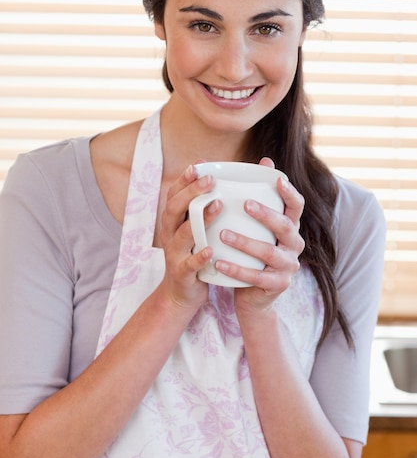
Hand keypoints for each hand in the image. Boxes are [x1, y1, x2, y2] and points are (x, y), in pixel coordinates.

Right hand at [159, 164, 221, 308]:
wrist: (182, 293)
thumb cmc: (195, 254)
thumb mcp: (196, 229)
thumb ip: (205, 208)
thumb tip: (226, 181)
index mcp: (173, 220)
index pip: (174, 194)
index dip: (185, 179)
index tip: (200, 164)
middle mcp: (170, 234)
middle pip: (175, 208)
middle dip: (192, 192)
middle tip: (211, 179)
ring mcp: (174, 253)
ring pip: (183, 233)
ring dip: (200, 218)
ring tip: (217, 205)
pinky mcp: (182, 273)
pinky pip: (190, 263)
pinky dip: (200, 257)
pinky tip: (212, 250)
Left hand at [214, 157, 304, 310]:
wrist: (253, 295)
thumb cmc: (252, 252)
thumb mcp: (257, 226)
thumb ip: (260, 196)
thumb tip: (265, 160)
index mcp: (290, 227)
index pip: (297, 206)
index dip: (290, 192)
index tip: (277, 180)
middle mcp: (294, 245)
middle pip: (285, 227)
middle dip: (266, 214)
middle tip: (245, 204)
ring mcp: (288, 267)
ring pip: (269, 253)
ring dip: (246, 242)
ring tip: (223, 233)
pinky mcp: (277, 285)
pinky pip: (256, 278)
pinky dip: (237, 270)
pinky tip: (219, 262)